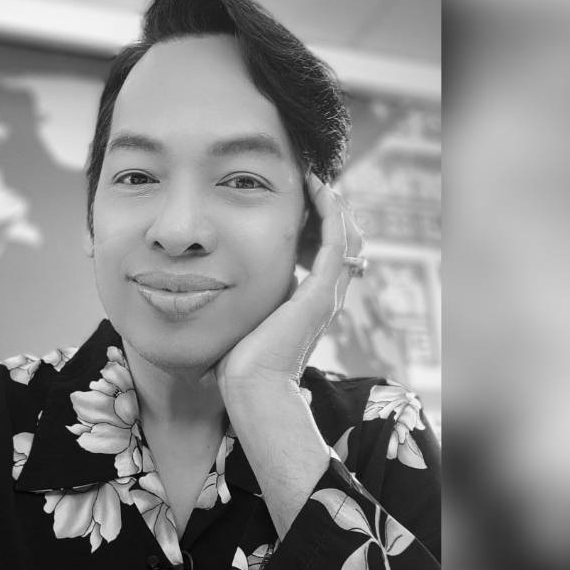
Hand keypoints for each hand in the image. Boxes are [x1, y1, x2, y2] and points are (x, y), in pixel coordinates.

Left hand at [214, 173, 364, 391]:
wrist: (252, 387)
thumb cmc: (239, 362)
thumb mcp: (246, 318)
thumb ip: (247, 299)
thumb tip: (222, 284)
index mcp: (311, 303)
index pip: (328, 254)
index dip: (318, 225)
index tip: (299, 201)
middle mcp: (326, 296)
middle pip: (344, 242)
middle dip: (329, 211)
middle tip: (310, 185)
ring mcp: (328, 294)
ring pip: (347, 237)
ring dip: (333, 206)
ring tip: (315, 182)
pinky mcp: (322, 292)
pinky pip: (338, 241)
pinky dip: (331, 212)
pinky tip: (317, 190)